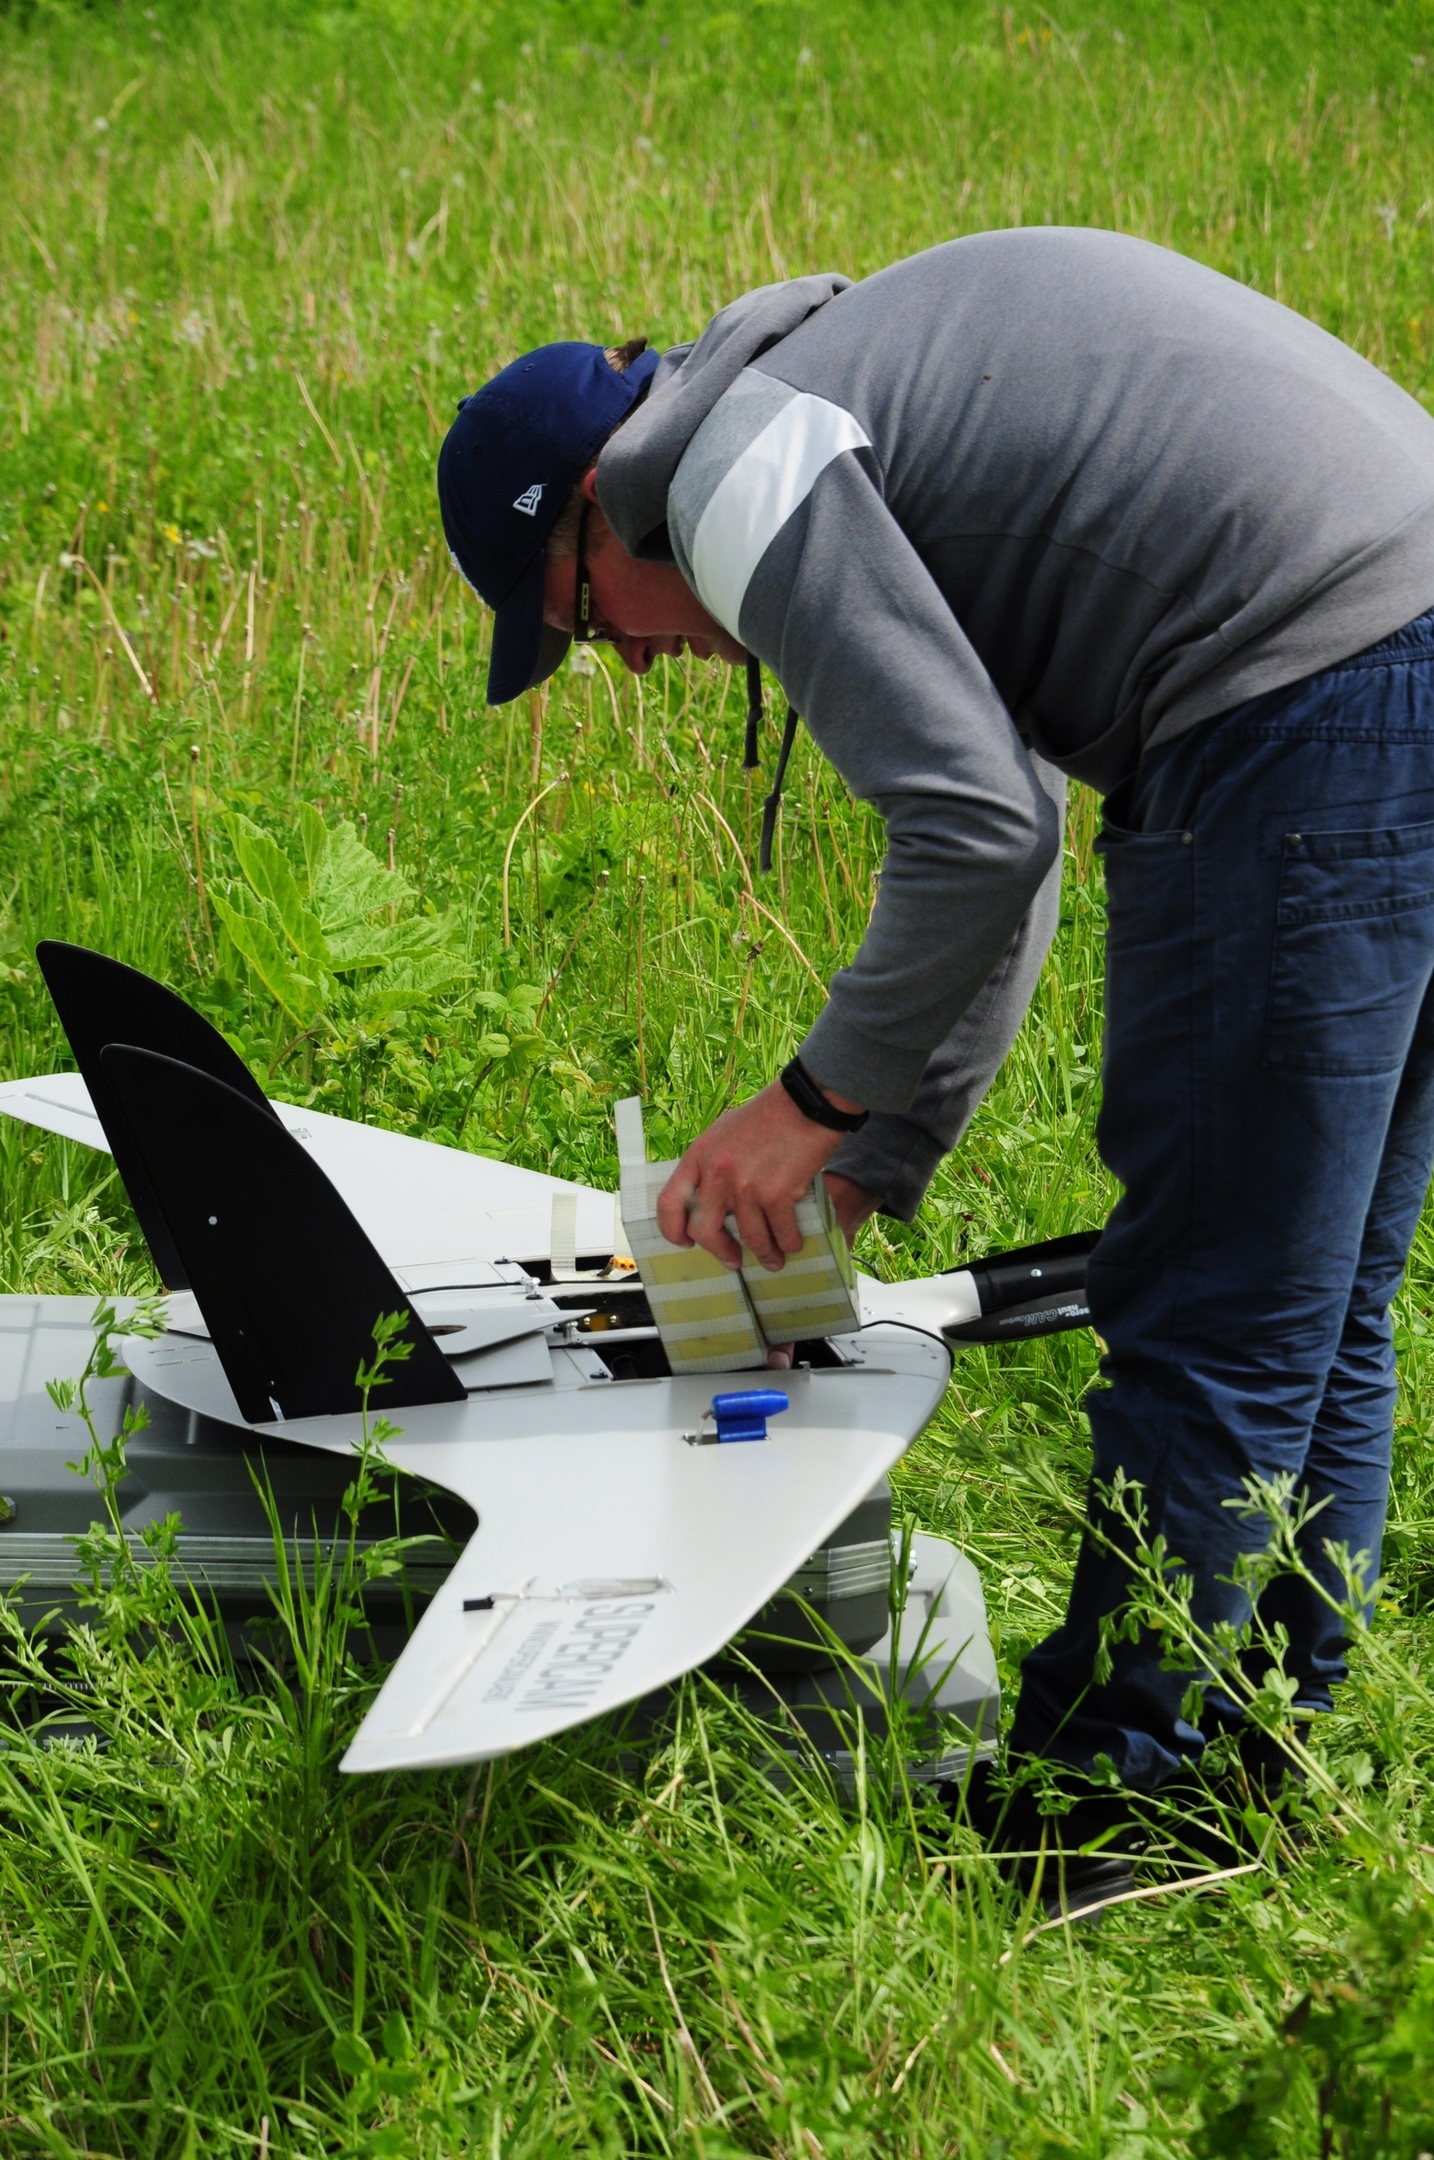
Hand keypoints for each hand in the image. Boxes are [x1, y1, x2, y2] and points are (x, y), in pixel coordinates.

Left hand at [656, 1078, 868, 1271]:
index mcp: (699, 1156)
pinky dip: (788, 1243)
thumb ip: (712, 1165)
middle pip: (704, 1230)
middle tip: (732, 1259)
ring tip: (773, 1259)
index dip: (673, 1230)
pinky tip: (793, 1243)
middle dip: (719, 1251)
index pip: (669, 1203)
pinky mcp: (776, 1194)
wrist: (806, 1103)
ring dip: (764, 1254)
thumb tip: (712, 1198)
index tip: (686, 1242)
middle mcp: (716, 1174)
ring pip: (749, 1238)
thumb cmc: (770, 1115)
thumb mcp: (724, 1134)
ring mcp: (745, 1186)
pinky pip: (780, 1233)